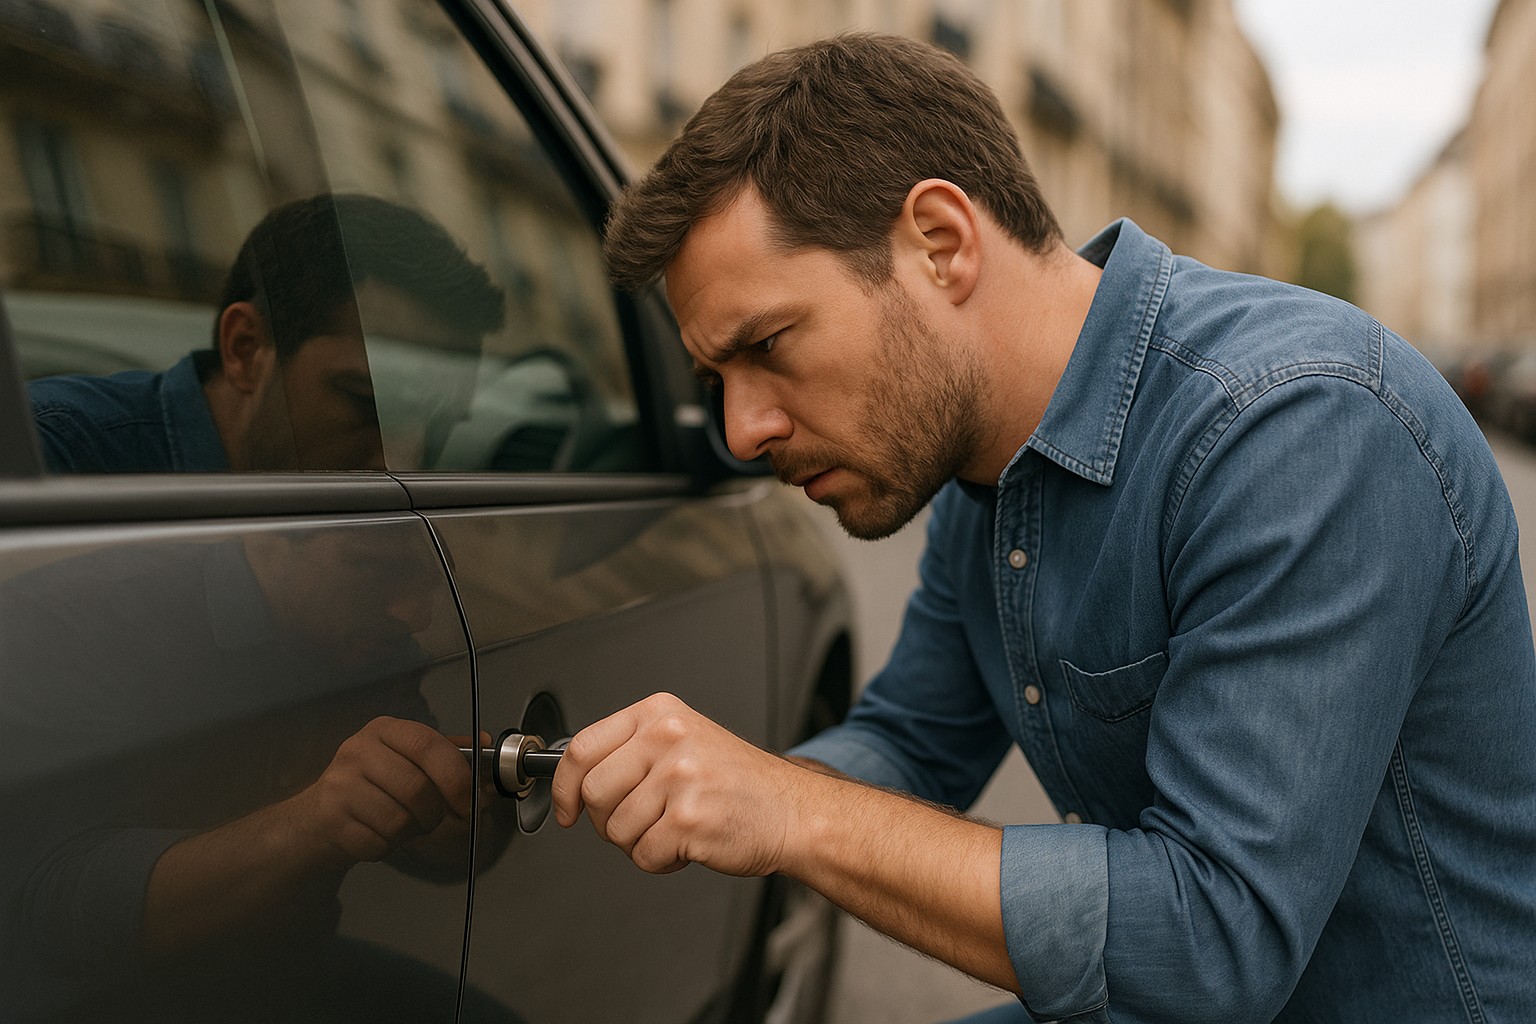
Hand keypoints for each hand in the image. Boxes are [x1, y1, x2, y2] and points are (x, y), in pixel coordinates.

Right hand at [283, 716, 475, 867]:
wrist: (317, 817)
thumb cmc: (372, 786)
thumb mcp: (407, 759)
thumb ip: (446, 753)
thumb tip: (486, 742)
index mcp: (385, 729)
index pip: (429, 745)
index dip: (457, 776)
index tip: (470, 801)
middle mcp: (358, 750)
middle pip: (416, 788)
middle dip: (434, 814)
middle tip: (431, 819)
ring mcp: (340, 783)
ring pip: (398, 820)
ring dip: (409, 832)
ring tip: (400, 823)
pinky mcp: (330, 818)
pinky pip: (377, 842)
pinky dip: (386, 847)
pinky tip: (377, 834)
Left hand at [552, 693, 803, 875]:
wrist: (792, 810)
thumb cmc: (736, 782)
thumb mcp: (683, 741)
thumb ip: (632, 751)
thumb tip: (573, 778)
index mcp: (660, 714)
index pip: (582, 748)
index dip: (564, 787)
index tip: (567, 808)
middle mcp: (668, 738)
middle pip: (594, 793)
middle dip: (608, 821)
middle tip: (641, 821)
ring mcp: (680, 777)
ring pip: (616, 830)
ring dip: (640, 842)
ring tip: (674, 828)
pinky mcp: (690, 817)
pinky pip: (644, 855)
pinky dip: (661, 861)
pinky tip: (688, 844)